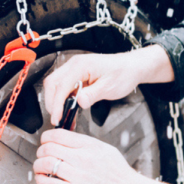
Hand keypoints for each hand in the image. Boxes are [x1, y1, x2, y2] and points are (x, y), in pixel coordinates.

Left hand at [33, 129, 176, 183]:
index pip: (58, 135)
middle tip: (41, 156)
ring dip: (38, 165)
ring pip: (46, 164)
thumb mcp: (106, 150)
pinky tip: (43, 179)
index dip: (46, 138)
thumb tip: (64, 141)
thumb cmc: (120, 174)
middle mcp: (84, 159)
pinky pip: (49, 183)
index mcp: (91, 145)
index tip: (45, 142)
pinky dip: (40, 180)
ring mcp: (79, 176)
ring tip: (40, 168)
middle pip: (48, 148)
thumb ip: (85, 144)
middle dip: (40, 151)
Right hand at [43, 45, 173, 125]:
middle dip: (52, 102)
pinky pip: (64, 87)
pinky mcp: (77, 75)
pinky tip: (69, 110)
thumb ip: (93, 94)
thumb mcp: (109, 87)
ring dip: (56, 101)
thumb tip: (78, 102)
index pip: (61, 86)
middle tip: (57, 119)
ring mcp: (74, 69)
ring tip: (63, 117)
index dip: (56, 104)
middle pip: (52, 84)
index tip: (56, 118)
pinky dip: (63, 99)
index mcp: (81, 65)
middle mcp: (74, 64)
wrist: (131, 67)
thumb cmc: (123, 73)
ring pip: (56, 85)